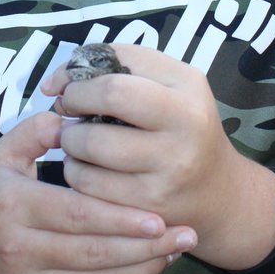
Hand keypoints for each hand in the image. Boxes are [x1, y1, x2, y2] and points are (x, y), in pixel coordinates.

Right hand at [0, 110, 195, 273]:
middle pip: (93, 255)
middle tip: (185, 235)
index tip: (161, 217)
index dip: (121, 219)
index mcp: (13, 206)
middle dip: (146, 249)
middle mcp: (17, 251)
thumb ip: (39, 130)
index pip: (77, 215)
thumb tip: (77, 114)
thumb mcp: (3, 154)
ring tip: (172, 255)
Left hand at [42, 44, 269, 267]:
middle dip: (73, 109)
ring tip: (78, 142)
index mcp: (187, 87)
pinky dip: (78, 174)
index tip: (69, 88)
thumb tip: (55, 84)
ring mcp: (170, 170)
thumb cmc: (179, 128)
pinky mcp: (151, 206)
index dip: (80, 80)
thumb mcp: (166, 85)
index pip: (118, 70)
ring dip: (70, 144)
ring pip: (91, 151)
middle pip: (106, 106)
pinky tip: (89, 169)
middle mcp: (186, 127)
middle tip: (69, 114)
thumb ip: (116, 68)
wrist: (220, 194)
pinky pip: (91, 187)